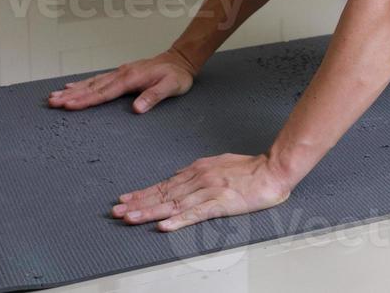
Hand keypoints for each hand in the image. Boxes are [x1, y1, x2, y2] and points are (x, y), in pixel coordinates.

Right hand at [47, 49, 198, 113]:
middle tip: (52, 102)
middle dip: (71, 95)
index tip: (69, 105)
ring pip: (92, 82)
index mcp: (131, 79)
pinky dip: (83, 83)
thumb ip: (153, 97)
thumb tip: (136, 108)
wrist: (180, 60)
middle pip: (92, 87)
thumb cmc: (176, 75)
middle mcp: (122, 74)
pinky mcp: (121, 73)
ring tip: (55, 96)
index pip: (104, 92)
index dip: (86, 100)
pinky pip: (98, 79)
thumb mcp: (171, 87)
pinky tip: (72, 86)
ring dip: (73, 89)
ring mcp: (120, 72)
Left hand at [111, 153, 294, 230]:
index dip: (143, 193)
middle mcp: (199, 179)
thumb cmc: (250, 169)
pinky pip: (195, 214)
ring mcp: (209, 191)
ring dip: (150, 211)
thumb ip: (199, 171)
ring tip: (130, 218)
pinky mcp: (221, 203)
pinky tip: (164, 226)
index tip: (125, 199)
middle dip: (138, 203)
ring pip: (173, 204)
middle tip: (117, 211)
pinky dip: (178, 220)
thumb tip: (179, 177)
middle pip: (163, 194)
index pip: (165, 184)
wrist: (273, 170)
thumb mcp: (219, 163)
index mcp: (199, 170)